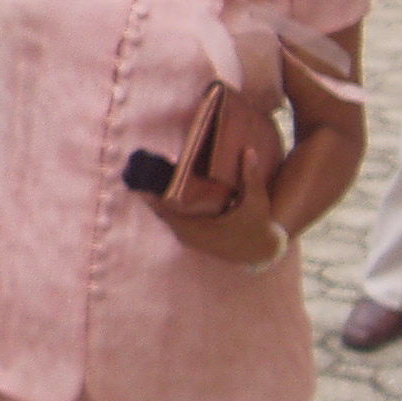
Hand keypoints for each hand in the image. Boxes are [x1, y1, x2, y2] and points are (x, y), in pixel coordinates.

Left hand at [141, 146, 287, 266]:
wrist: (263, 250)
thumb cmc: (259, 224)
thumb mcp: (256, 200)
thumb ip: (251, 175)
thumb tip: (247, 150)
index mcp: (204, 230)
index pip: (170, 214)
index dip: (154, 200)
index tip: (140, 186)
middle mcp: (194, 238)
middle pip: (163, 217)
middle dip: (152, 198)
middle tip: (139, 178)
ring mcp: (193, 241)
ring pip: (168, 222)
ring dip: (157, 205)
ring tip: (145, 184)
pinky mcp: (195, 241)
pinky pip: (174, 225)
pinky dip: (166, 212)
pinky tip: (160, 198)